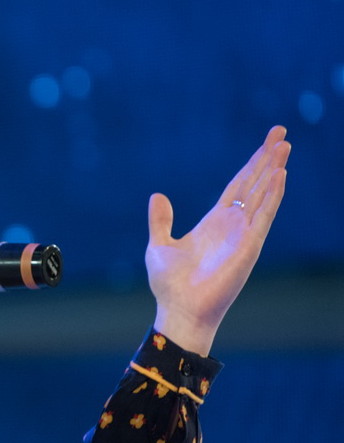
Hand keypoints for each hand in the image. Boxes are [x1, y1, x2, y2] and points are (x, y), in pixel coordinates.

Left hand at [147, 126, 289, 355]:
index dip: (251, 164)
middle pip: (254, 184)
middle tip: (281, 133)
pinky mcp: (249, 246)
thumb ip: (161, 220)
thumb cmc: (169, 285)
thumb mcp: (159, 244)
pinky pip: (264, 215)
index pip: (238, 186)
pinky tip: (280, 175)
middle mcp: (232, 225)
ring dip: (274, 170)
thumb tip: (158, 195)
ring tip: (285, 146)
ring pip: (262, 195)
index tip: (265, 143)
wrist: (179, 309)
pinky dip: (272, 195)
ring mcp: (243, 234)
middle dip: (267, 158)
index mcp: (214, 223)